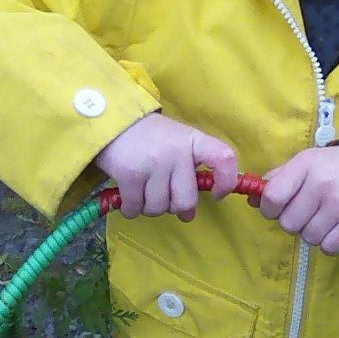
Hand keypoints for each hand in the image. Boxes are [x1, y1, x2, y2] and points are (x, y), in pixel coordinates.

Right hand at [94, 113, 237, 220]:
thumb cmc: (149, 138)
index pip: (223, 159)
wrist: (111, 121)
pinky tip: (128, 196)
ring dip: (149, 207)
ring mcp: (153, 163)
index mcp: (193, 141)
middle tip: (162, 193)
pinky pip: (136, 208)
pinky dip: (131, 208)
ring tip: (142, 190)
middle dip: (173, 206)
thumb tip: (187, 216)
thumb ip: (186, 175)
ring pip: (159, 208)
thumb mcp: (176, 144)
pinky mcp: (130, 174)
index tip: (216, 195)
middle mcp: (177, 152)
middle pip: (186, 201)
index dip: (226, 182)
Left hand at [254, 144, 338, 253]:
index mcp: (305, 165)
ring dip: (311, 233)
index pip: (272, 198)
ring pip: (307, 238)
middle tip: (307, 212)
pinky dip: (328, 243)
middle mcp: (321, 185)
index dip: (269, 209)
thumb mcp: (307, 162)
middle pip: (288, 223)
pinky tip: (335, 229)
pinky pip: (328, 247)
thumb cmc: (335, 166)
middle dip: (293, 221)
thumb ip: (278, 179)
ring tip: (324, 218)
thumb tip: (252, 200)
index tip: (277, 208)